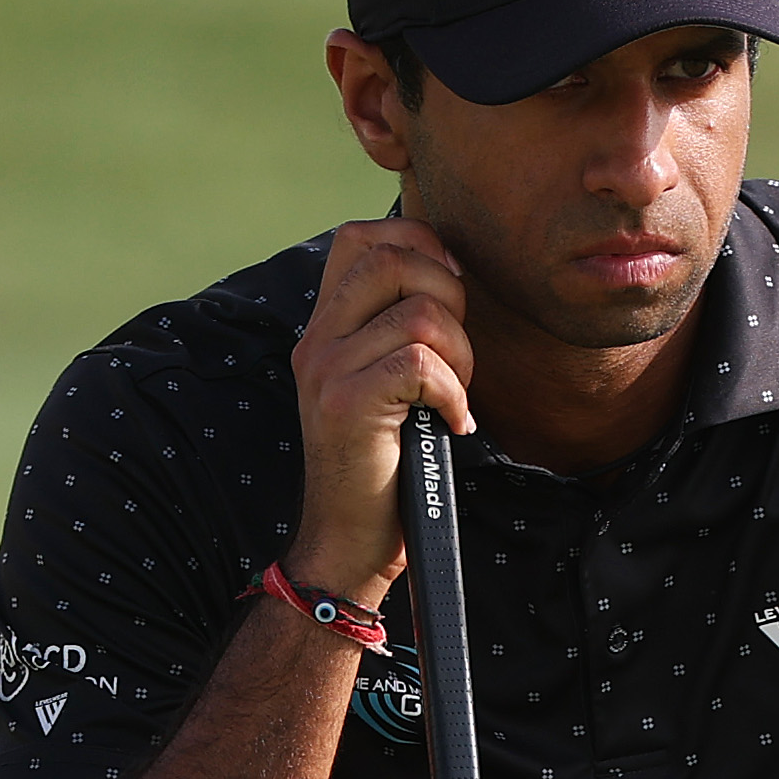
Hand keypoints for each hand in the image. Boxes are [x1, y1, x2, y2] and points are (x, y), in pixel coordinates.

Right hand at [285, 214, 475, 600]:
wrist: (351, 541)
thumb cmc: (388, 464)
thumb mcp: (388, 383)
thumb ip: (401, 328)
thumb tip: (453, 272)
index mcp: (327, 325)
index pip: (363, 237)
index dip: (420, 245)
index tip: (450, 295)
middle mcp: (318, 338)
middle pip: (394, 259)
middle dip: (450, 299)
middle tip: (457, 356)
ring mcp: (326, 369)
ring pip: (418, 314)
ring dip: (460, 355)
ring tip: (453, 397)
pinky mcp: (346, 404)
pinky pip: (419, 363)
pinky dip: (452, 394)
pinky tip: (453, 425)